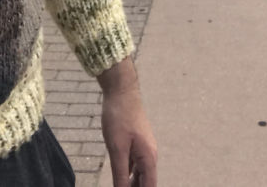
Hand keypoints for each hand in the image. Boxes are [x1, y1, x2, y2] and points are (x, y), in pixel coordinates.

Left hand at [99, 59, 156, 186]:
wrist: (121, 89)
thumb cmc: (119, 116)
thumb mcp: (117, 148)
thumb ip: (120, 174)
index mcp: (148, 158)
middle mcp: (149, 155)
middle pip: (145, 183)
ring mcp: (143, 148)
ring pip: (139, 174)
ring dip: (131, 184)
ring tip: (120, 186)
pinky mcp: (136, 142)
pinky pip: (134, 164)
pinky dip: (128, 173)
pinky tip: (120, 177)